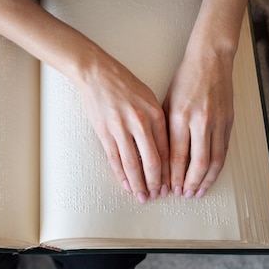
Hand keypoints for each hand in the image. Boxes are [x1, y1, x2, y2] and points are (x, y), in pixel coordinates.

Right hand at [0, 0, 169, 201]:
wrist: (96, 72)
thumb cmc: (123, 82)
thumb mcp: (148, 98)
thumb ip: (157, 121)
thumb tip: (163, 147)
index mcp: (155, 114)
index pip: (167, 150)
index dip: (169, 171)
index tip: (171, 182)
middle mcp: (140, 123)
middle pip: (152, 161)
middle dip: (156, 183)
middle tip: (159, 195)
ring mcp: (121, 128)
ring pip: (132, 165)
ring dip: (139, 184)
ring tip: (143, 196)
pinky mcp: (104, 132)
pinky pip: (114, 159)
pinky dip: (121, 175)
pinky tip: (126, 184)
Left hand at [164, 46, 234, 198]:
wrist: (211, 60)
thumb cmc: (185, 78)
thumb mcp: (167, 101)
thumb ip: (165, 128)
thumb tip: (160, 156)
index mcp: (180, 116)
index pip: (175, 155)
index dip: (172, 175)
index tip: (167, 186)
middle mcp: (200, 121)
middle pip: (196, 163)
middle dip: (189, 183)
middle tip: (182, 194)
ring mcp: (217, 122)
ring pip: (213, 161)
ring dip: (205, 180)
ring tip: (197, 192)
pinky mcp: (229, 122)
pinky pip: (223, 151)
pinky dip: (217, 167)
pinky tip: (210, 176)